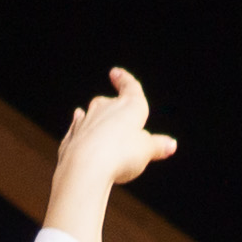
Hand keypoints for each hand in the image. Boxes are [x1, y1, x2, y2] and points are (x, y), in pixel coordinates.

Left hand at [41, 68, 172, 241]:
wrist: (85, 167)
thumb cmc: (120, 155)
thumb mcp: (146, 151)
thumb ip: (157, 146)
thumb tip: (170, 144)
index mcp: (129, 107)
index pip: (130, 88)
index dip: (126, 80)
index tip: (116, 73)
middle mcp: (105, 109)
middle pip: (108, 102)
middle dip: (112, 105)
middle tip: (116, 110)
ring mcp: (85, 122)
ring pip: (90, 114)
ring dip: (95, 118)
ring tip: (100, 125)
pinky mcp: (71, 138)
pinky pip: (77, 130)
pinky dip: (80, 130)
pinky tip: (79, 131)